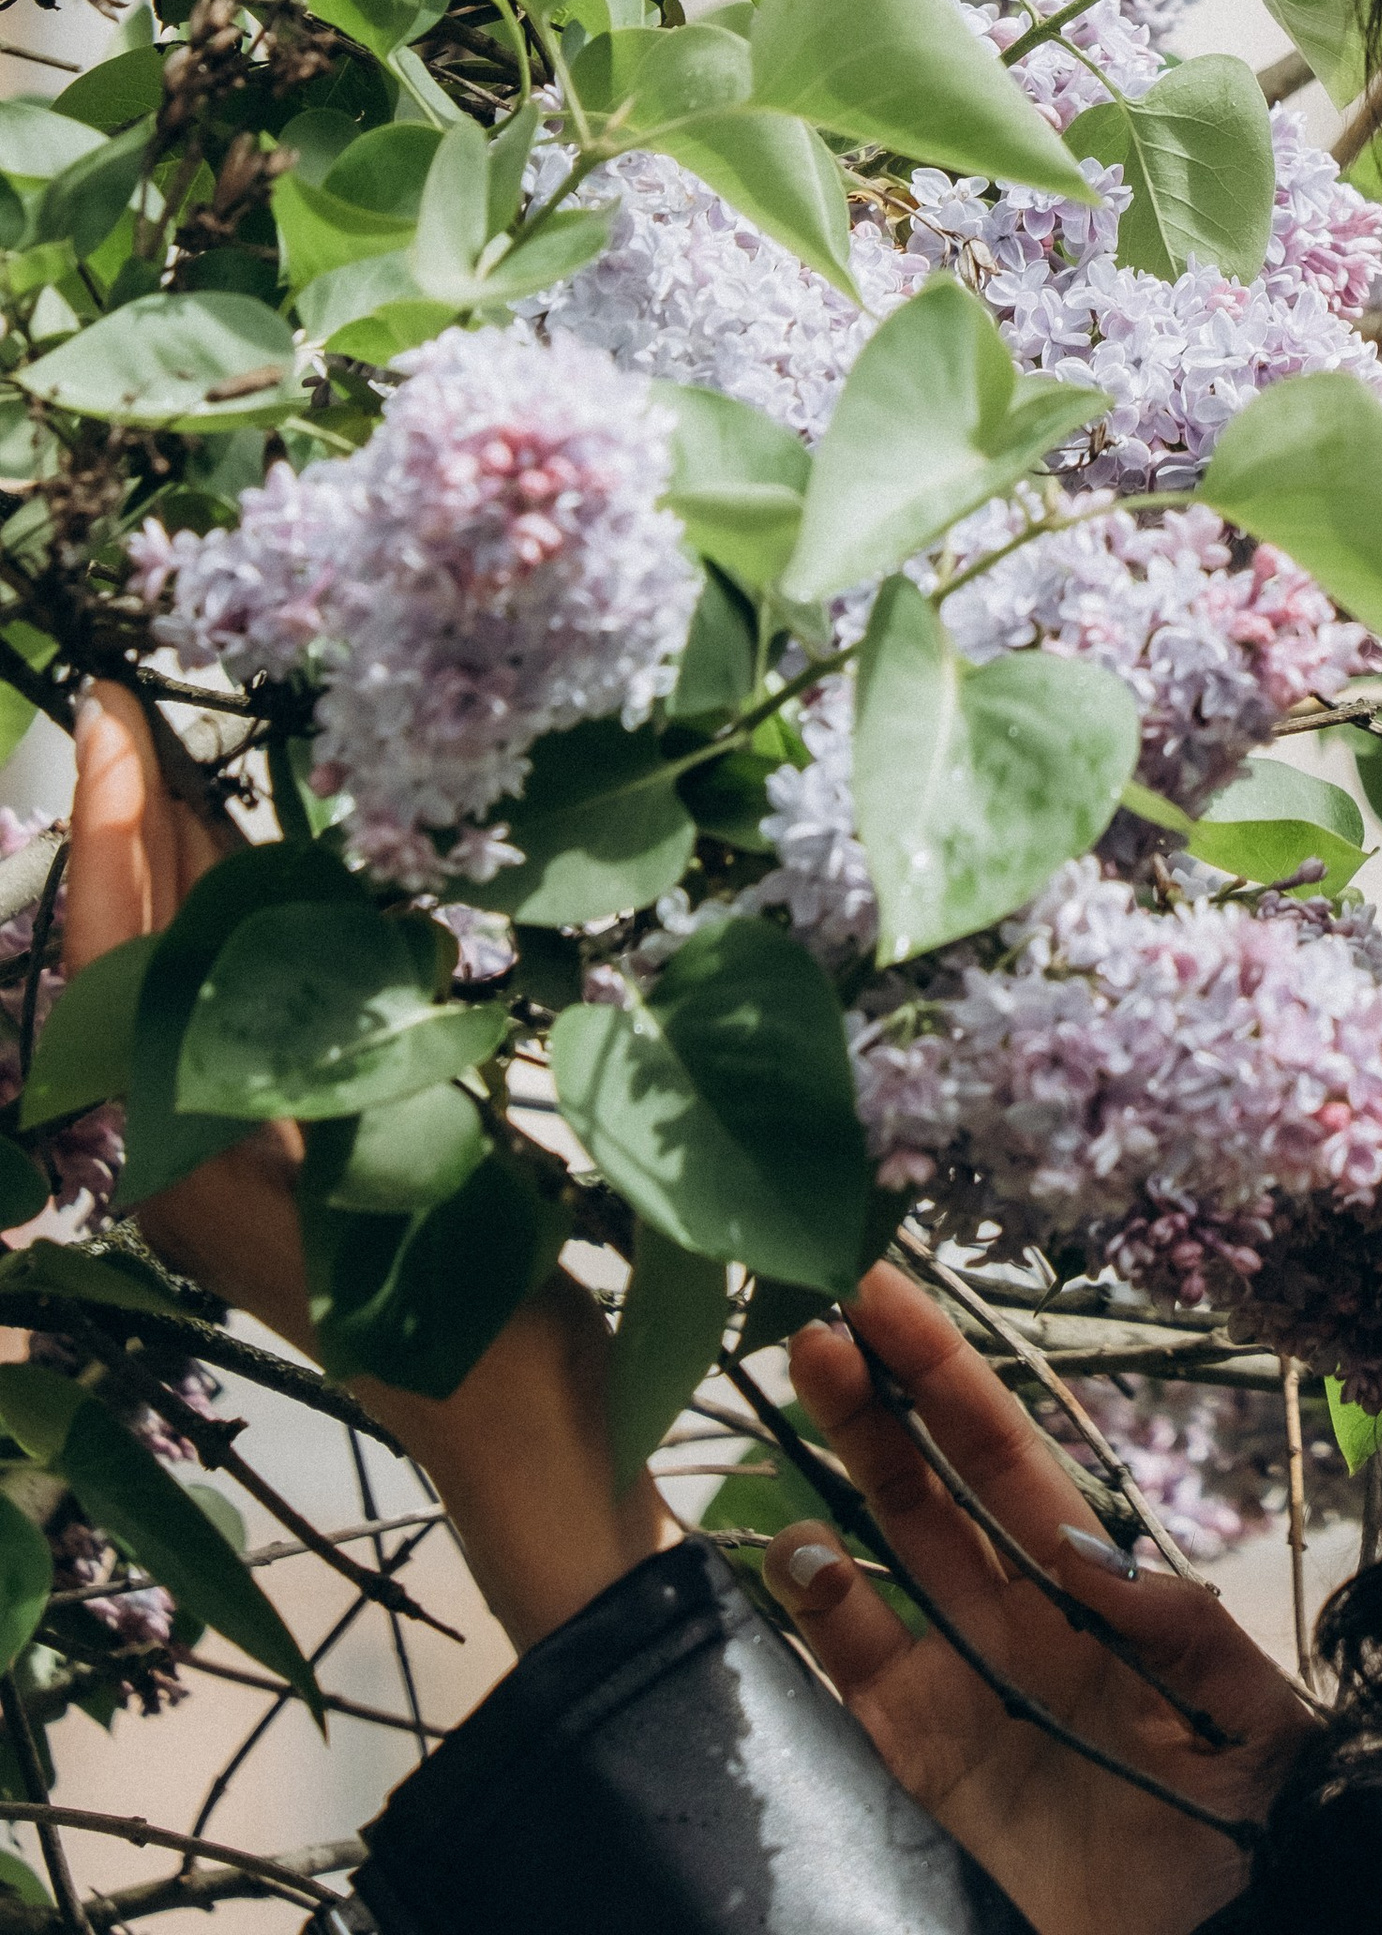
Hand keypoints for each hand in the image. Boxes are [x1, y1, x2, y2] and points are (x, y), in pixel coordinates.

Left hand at [63, 682, 680, 1649]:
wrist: (510, 1431)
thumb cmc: (459, 1290)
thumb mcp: (376, 1130)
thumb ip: (295, 1022)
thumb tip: (226, 881)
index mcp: (178, 1146)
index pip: (116, 952)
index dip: (114, 823)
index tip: (110, 711)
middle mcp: (173, 1153)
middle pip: (125, 962)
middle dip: (129, 833)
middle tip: (140, 712)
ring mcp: (218, 1165)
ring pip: (166, 989)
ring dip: (173, 880)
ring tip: (189, 772)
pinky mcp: (268, 1168)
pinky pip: (217, 1023)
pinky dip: (227, 941)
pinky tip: (268, 888)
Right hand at [764, 1272, 1314, 1934]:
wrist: (1242, 1933)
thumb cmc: (1263, 1819)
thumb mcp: (1252, 1712)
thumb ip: (1181, 1629)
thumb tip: (1086, 1552)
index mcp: (1099, 1594)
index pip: (1009, 1462)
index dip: (949, 1378)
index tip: (888, 1295)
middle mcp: (1024, 1626)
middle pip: (933, 1495)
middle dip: (877, 1408)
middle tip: (815, 1322)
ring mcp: (974, 1696)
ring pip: (889, 1572)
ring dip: (841, 1491)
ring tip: (802, 1411)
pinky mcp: (941, 1778)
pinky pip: (874, 1690)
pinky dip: (831, 1626)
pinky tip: (802, 1562)